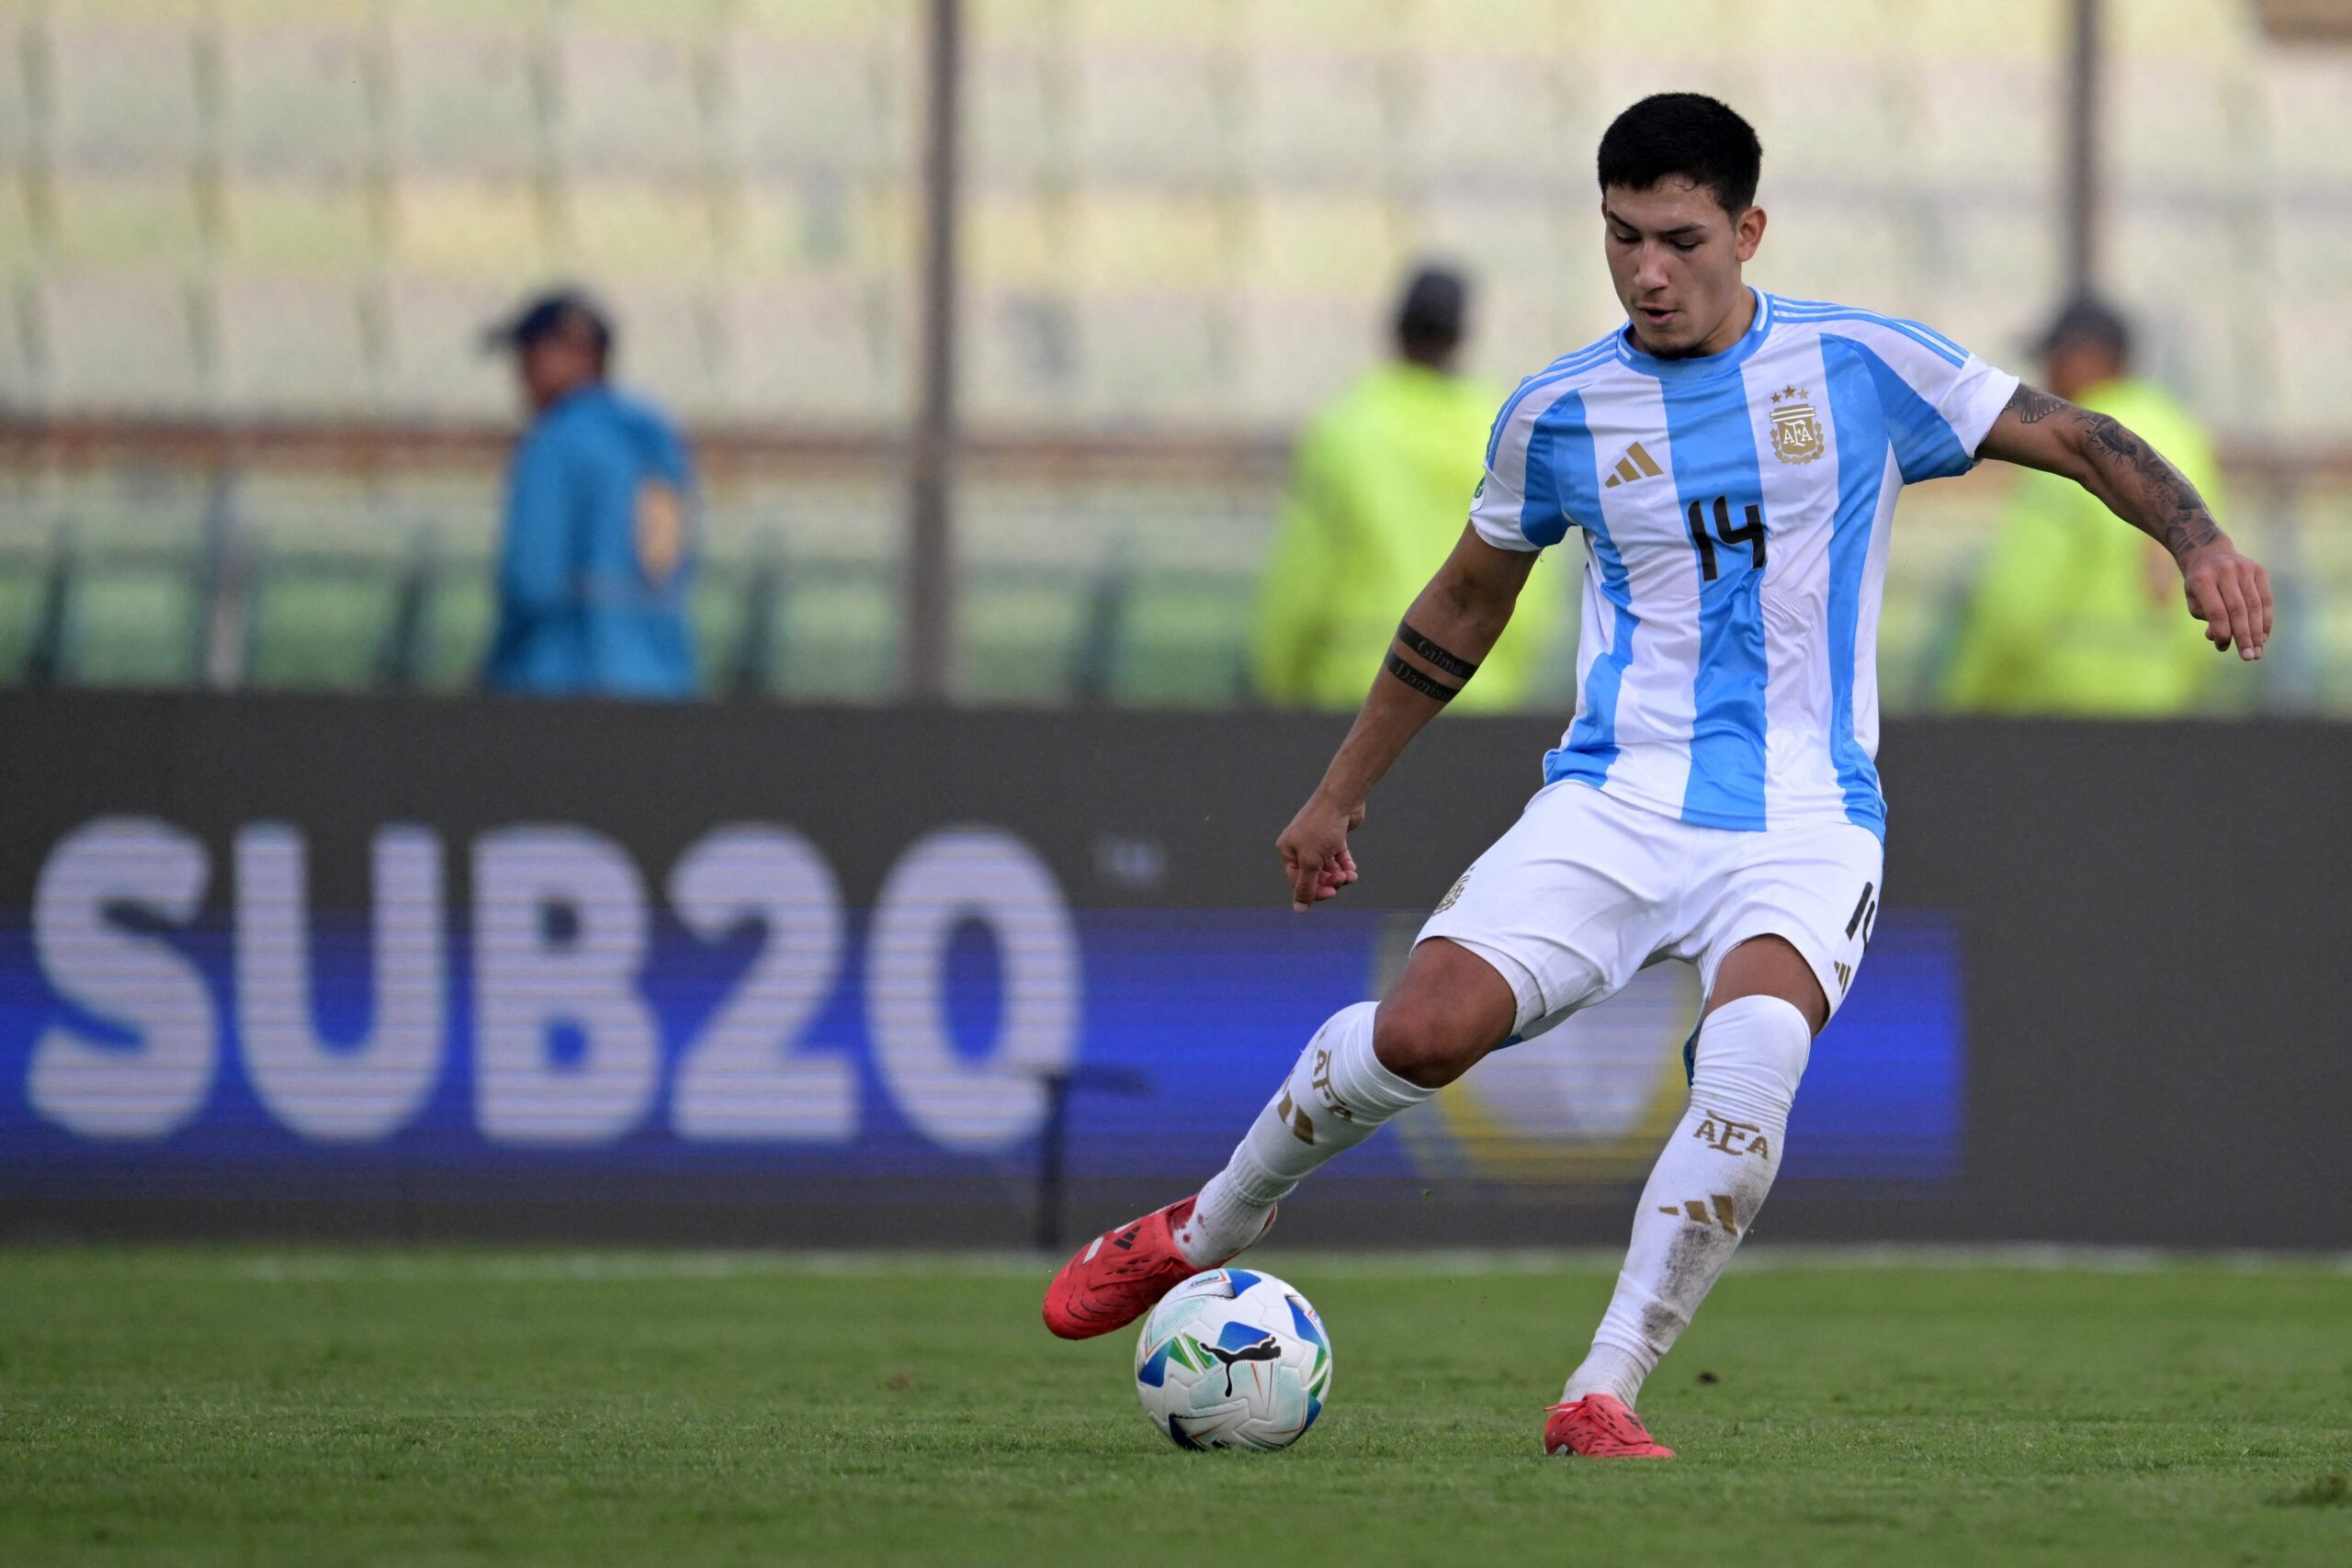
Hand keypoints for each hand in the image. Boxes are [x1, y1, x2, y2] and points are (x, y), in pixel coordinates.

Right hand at [1277, 794, 1364, 912]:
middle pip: (1314, 876)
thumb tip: (1299, 910)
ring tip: (1350, 875)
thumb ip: (1306, 887)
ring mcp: (1317, 841)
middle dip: (1329, 882)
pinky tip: (1352, 870)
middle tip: (1342, 880)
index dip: (1314, 891)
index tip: (1331, 893)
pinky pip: (1338, 858)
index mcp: (1288, 850)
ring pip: (1328, 868)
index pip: (1298, 881)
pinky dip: (1345, 865)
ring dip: (1340, 876)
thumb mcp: (1311, 861)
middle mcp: (1300, 846)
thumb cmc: (1322, 827)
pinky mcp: (1334, 837)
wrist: (1342, 799)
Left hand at [2178, 540, 2272, 659]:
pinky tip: (2264, 636)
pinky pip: (2266, 599)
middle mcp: (2225, 572)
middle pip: (2238, 610)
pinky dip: (2266, 620)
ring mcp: (2244, 569)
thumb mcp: (2193, 599)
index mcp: (2203, 579)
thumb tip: (2217, 638)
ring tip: (2258, 651)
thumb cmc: (2199, 584)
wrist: (2209, 553)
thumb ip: (2205, 618)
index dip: (2222, 632)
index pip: (2216, 611)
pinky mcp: (2259, 570)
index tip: (2224, 648)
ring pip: (2255, 606)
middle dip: (2244, 636)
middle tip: (2248, 657)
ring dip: (2258, 632)